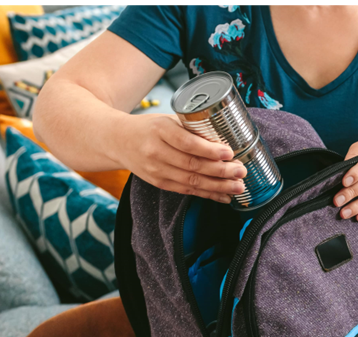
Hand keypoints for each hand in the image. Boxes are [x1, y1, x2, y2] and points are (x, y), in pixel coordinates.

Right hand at [113, 114, 246, 202]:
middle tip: (241, 171)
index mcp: (160, 130)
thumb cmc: (148, 127)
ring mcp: (156, 170)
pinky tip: (224, 196)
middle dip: (221, 171)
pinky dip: (207, 194)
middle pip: (193, 165)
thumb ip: (191, 129)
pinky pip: (187, 190)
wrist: (117, 140)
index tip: (229, 152)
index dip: (210, 150)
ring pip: (192, 181)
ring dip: (218, 186)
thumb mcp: (167, 120)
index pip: (187, 143)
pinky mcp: (159, 183)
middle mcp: (156, 152)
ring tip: (238, 187)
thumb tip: (225, 138)